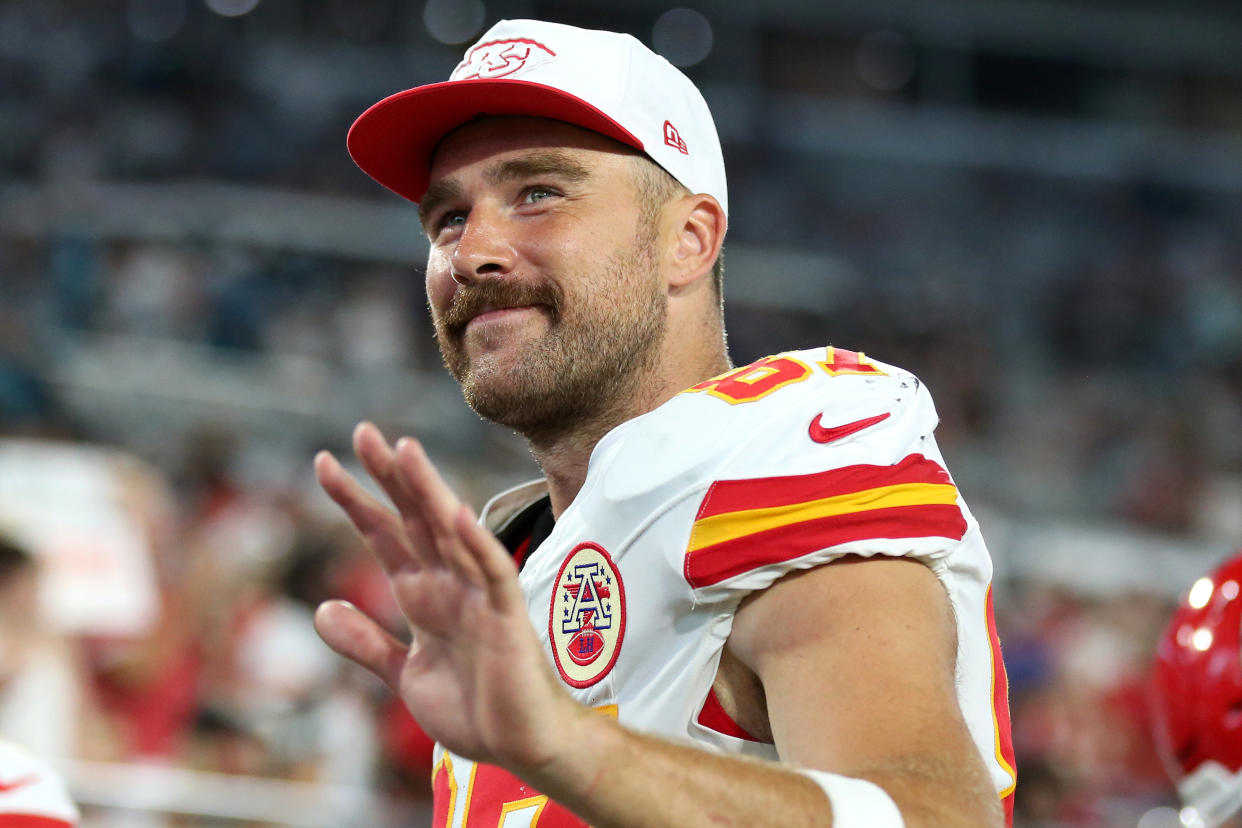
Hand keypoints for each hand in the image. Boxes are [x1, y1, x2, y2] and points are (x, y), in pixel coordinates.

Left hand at [312, 422, 584, 770]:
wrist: (522, 746)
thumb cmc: (474, 708)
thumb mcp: (405, 675)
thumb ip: (367, 643)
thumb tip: (322, 609)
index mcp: (423, 595)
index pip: (385, 535)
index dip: (355, 500)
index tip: (324, 463)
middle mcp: (449, 584)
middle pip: (415, 519)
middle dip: (390, 476)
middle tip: (362, 432)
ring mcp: (478, 595)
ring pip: (451, 533)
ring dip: (429, 492)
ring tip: (404, 451)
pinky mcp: (507, 616)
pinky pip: (492, 573)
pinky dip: (475, 544)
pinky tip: (455, 514)